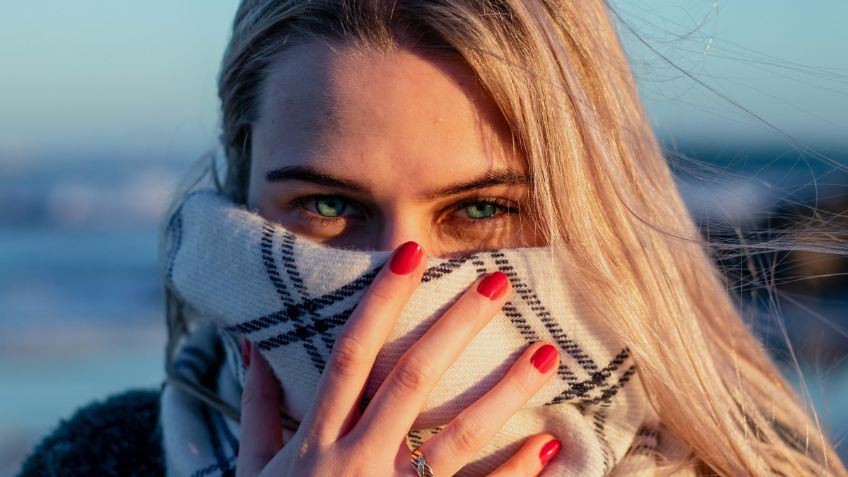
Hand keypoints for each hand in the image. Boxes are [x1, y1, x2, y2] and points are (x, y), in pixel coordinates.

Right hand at [236, 241, 561, 475]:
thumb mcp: (251, 468)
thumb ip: (260, 406)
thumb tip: (254, 344)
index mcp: (314, 441)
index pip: (352, 355)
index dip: (381, 302)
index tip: (412, 255)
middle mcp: (353, 462)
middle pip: (411, 380)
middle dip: (455, 327)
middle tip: (498, 283)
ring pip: (455, 437)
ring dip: (503, 393)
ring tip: (545, 355)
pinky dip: (513, 473)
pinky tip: (548, 443)